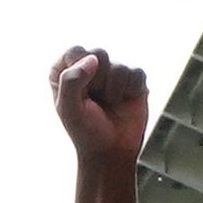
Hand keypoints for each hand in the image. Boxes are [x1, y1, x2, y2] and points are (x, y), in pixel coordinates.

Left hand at [49, 45, 149, 163]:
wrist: (112, 151)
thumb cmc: (86, 131)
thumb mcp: (68, 109)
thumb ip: (71, 80)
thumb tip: (93, 59)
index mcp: (67, 71)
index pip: (74, 51)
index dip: (80, 70)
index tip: (81, 93)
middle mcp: (89, 66)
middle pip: (98, 53)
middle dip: (97, 81)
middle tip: (95, 101)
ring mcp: (113, 71)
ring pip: (119, 65)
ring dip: (113, 91)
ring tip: (109, 104)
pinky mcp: (133, 77)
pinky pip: (136, 72)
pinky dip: (129, 90)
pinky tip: (123, 102)